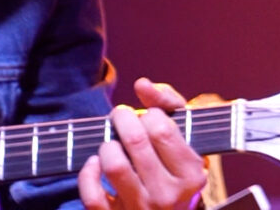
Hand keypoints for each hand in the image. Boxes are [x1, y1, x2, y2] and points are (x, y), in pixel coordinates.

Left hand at [78, 78, 208, 209]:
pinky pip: (92, 196)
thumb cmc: (173, 168)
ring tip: (112, 142)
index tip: (149, 116)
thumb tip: (142, 84)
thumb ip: (168, 103)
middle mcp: (168, 195)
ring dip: (108, 145)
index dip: (150, 114)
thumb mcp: (185, 136)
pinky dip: (88, 174)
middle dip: (123, 119)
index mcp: (191, 175)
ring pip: (115, 166)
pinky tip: (95, 163)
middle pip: (136, 142)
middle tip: (121, 116)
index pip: (162, 130)